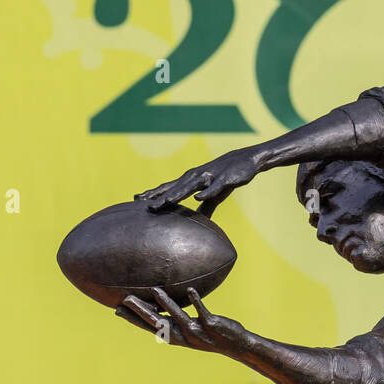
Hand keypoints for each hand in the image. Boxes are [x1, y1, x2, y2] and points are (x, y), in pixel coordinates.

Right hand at [115, 288, 252, 359]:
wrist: (233, 344)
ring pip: (178, 316)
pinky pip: (202, 311)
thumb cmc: (207, 334)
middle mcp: (182, 335)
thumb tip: (159, 308)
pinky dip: (196, 301)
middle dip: (142, 311)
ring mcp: (196, 331)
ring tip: (156, 289)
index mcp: (174, 336)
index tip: (117, 309)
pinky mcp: (211, 324)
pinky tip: (191, 290)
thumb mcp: (186, 329)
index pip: (149, 327)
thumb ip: (172, 321)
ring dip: (167, 303)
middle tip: (126, 298)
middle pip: (158, 323)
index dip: (133, 319)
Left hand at [135, 148, 258, 216]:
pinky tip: (198, 197)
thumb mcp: (215, 195)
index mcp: (192, 181)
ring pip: (190, 186)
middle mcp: (196, 177)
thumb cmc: (227, 177)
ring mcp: (209, 177)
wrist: (247, 160)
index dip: (153, 194)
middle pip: (174, 187)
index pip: (169, 188)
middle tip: (139, 201)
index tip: (135, 200)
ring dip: (177, 194)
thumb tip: (199, 222)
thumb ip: (205, 207)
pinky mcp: (224, 179)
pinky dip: (206, 192)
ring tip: (164, 202)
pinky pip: (214, 187)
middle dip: (157, 195)